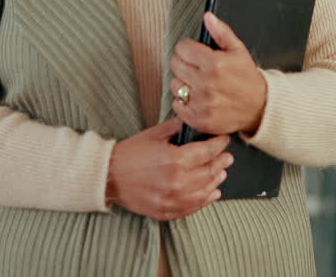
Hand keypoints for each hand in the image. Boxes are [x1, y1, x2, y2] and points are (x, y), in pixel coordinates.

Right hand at [106, 118, 232, 220]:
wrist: (108, 176)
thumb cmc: (129, 154)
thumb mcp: (154, 134)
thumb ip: (177, 128)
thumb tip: (194, 123)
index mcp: (175, 160)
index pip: (207, 152)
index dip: (219, 144)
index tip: (224, 140)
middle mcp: (177, 182)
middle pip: (210, 172)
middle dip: (221, 162)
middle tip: (227, 157)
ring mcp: (173, 199)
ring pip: (205, 192)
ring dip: (216, 181)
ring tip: (221, 173)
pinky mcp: (167, 211)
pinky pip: (193, 207)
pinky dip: (206, 200)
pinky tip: (212, 193)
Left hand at [169, 12, 267, 135]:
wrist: (260, 107)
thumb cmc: (247, 78)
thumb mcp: (238, 50)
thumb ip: (221, 32)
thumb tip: (208, 17)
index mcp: (214, 63)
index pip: (182, 48)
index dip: (187, 48)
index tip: (194, 52)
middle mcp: (206, 83)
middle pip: (175, 65)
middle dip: (184, 63)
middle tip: (196, 67)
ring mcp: (202, 103)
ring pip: (174, 85)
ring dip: (182, 83)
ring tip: (197, 83)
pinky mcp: (199, 119)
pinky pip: (177, 105)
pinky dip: (183, 102)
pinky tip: (196, 98)